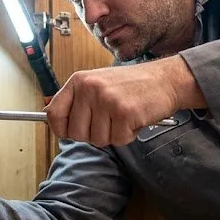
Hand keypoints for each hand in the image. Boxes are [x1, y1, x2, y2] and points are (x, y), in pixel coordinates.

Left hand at [44, 55, 204, 146]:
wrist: (165, 80)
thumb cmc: (131, 86)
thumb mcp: (97, 84)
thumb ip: (77, 102)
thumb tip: (54, 121)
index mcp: (79, 81)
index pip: (54, 114)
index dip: (62, 129)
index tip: (72, 131)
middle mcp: (90, 88)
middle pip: (76, 133)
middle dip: (93, 134)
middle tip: (109, 121)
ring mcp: (106, 100)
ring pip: (97, 139)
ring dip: (113, 134)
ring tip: (123, 116)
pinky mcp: (124, 112)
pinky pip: (117, 140)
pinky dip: (128, 135)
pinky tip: (134, 119)